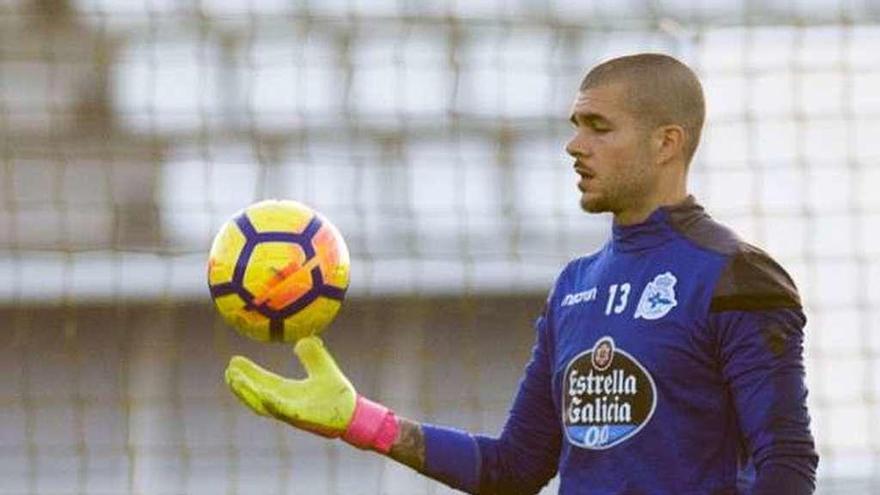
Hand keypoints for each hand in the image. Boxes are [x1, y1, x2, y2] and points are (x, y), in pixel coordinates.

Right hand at [224, 336, 356, 437]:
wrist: (353, 412)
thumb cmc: (338, 393)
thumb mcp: (323, 366)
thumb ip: (312, 353)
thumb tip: (305, 337)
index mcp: (287, 392)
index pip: (262, 382)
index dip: (247, 373)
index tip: (233, 361)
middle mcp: (285, 403)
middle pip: (255, 394)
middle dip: (240, 385)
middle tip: (227, 371)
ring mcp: (291, 412)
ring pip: (262, 404)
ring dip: (247, 393)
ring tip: (234, 380)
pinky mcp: (301, 418)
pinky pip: (282, 410)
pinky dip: (270, 402)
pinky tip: (262, 393)